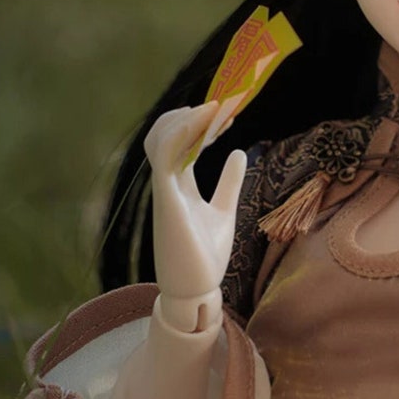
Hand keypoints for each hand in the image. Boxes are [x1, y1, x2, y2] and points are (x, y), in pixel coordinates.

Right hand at [143, 102, 246, 312]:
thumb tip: (238, 152)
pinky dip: (182, 132)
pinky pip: (166, 156)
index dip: (199, 122)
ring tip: (215, 108)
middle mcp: (168, 183)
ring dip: (186, 117)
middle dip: (191, 115)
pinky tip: (205, 121)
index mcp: (179, 184)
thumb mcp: (224, 212)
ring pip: (160, 138)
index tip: (226, 113)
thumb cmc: (205, 257)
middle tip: (223, 106)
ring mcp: (165, 190)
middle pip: (165, 133)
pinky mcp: (167, 199)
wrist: (197, 291)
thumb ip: (229, 183)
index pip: (180, 140)